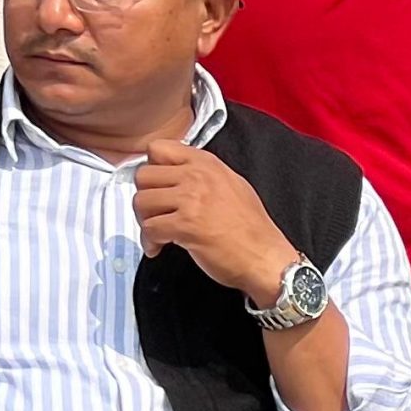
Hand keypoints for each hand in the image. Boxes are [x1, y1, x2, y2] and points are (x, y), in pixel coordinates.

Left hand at [134, 138, 297, 299]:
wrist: (269, 261)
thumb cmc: (252, 229)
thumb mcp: (232, 184)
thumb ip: (202, 172)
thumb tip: (173, 172)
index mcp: (206, 163)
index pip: (157, 148)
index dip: (152, 169)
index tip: (157, 187)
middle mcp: (196, 176)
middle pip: (143, 176)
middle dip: (144, 197)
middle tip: (153, 214)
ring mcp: (191, 200)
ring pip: (141, 201)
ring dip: (144, 220)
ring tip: (156, 232)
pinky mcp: (186, 226)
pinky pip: (149, 228)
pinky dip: (149, 241)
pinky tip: (158, 248)